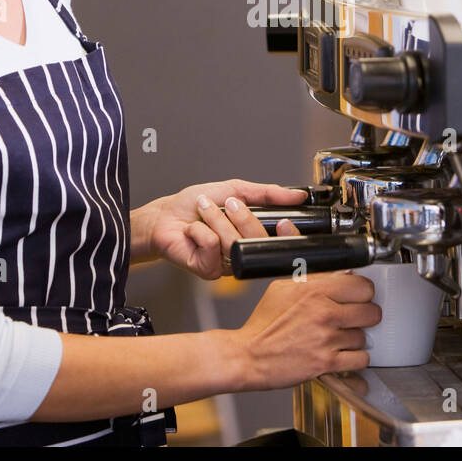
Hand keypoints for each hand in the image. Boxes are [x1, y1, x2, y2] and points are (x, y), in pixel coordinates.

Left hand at [145, 179, 306, 279]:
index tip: (284, 219)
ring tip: (203, 212)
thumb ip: (267, 194)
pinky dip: (201, 232)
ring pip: (234, 242)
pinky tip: (193, 232)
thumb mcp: (236, 190)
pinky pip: (214, 248)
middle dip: (242, 216)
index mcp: (254, 235)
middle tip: (227, 203)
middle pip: (259, 240)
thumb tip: (297, 195)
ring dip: (215, 220)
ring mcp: (227, 264)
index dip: (288, 232)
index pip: (283, 241)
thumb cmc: (195, 205)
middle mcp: (244, 252)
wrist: (165, 216)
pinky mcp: (209, 270)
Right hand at [231, 272, 379, 390]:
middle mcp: (324, 313)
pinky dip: (354, 359)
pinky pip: (360, 360)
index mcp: (314, 290)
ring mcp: (327, 339)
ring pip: (364, 337)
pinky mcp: (327, 363)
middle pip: (371, 312)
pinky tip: (341, 354)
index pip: (363, 286)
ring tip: (337, 338)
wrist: (249, 356)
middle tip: (353, 319)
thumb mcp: (282, 288)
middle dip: (364, 316)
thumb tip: (337, 271)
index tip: (358, 297)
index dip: (363, 293)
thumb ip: (313, 278)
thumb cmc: (263, 324)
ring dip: (354, 339)